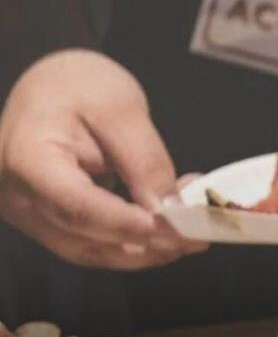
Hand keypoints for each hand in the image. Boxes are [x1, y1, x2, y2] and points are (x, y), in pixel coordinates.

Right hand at [0, 49, 206, 268]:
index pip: (75, 204)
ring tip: (192, 232)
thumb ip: (144, 160)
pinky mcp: (49, 222)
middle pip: (85, 236)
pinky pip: (93, 243)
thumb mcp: (120, 108)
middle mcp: (19, 196)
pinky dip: (134, 241)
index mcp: (27, 158)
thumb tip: (167, 211)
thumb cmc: (79, 85)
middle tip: (199, 233)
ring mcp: (30, 213)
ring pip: (91, 251)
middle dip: (148, 241)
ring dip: (146, 249)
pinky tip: (169, 224)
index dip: (124, 222)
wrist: (51, 86)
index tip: (170, 227)